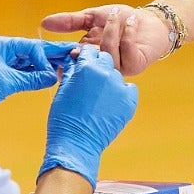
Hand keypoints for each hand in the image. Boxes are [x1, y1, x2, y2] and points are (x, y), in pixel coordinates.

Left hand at [0, 37, 74, 129]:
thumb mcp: (6, 83)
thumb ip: (31, 79)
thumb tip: (53, 77)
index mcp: (0, 45)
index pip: (31, 47)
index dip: (47, 56)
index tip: (59, 67)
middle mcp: (1, 50)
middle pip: (32, 52)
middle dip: (51, 56)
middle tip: (74, 54)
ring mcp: (0, 63)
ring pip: (28, 62)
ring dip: (44, 66)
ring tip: (66, 66)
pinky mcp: (0, 76)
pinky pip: (22, 72)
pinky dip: (34, 75)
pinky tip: (50, 77)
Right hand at [40, 5, 170, 76]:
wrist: (149, 21)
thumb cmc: (120, 20)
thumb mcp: (91, 17)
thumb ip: (69, 21)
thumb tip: (43, 22)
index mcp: (87, 58)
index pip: (70, 65)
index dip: (63, 58)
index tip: (58, 47)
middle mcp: (101, 67)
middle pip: (87, 65)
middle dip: (86, 48)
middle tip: (90, 32)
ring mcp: (119, 68)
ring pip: (107, 56)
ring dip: (111, 32)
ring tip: (116, 15)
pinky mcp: (136, 65)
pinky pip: (127, 52)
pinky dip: (127, 34)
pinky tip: (131, 22)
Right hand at [40, 45, 138, 186]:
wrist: (76, 142)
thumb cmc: (64, 117)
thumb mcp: (63, 88)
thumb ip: (71, 70)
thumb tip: (74, 59)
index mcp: (87, 67)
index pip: (89, 51)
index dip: (84, 56)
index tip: (82, 63)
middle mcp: (106, 73)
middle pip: (105, 59)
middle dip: (97, 66)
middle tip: (90, 81)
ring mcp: (120, 87)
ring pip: (116, 75)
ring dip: (108, 81)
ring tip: (98, 97)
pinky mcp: (129, 102)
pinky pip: (129, 89)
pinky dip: (122, 92)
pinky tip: (111, 102)